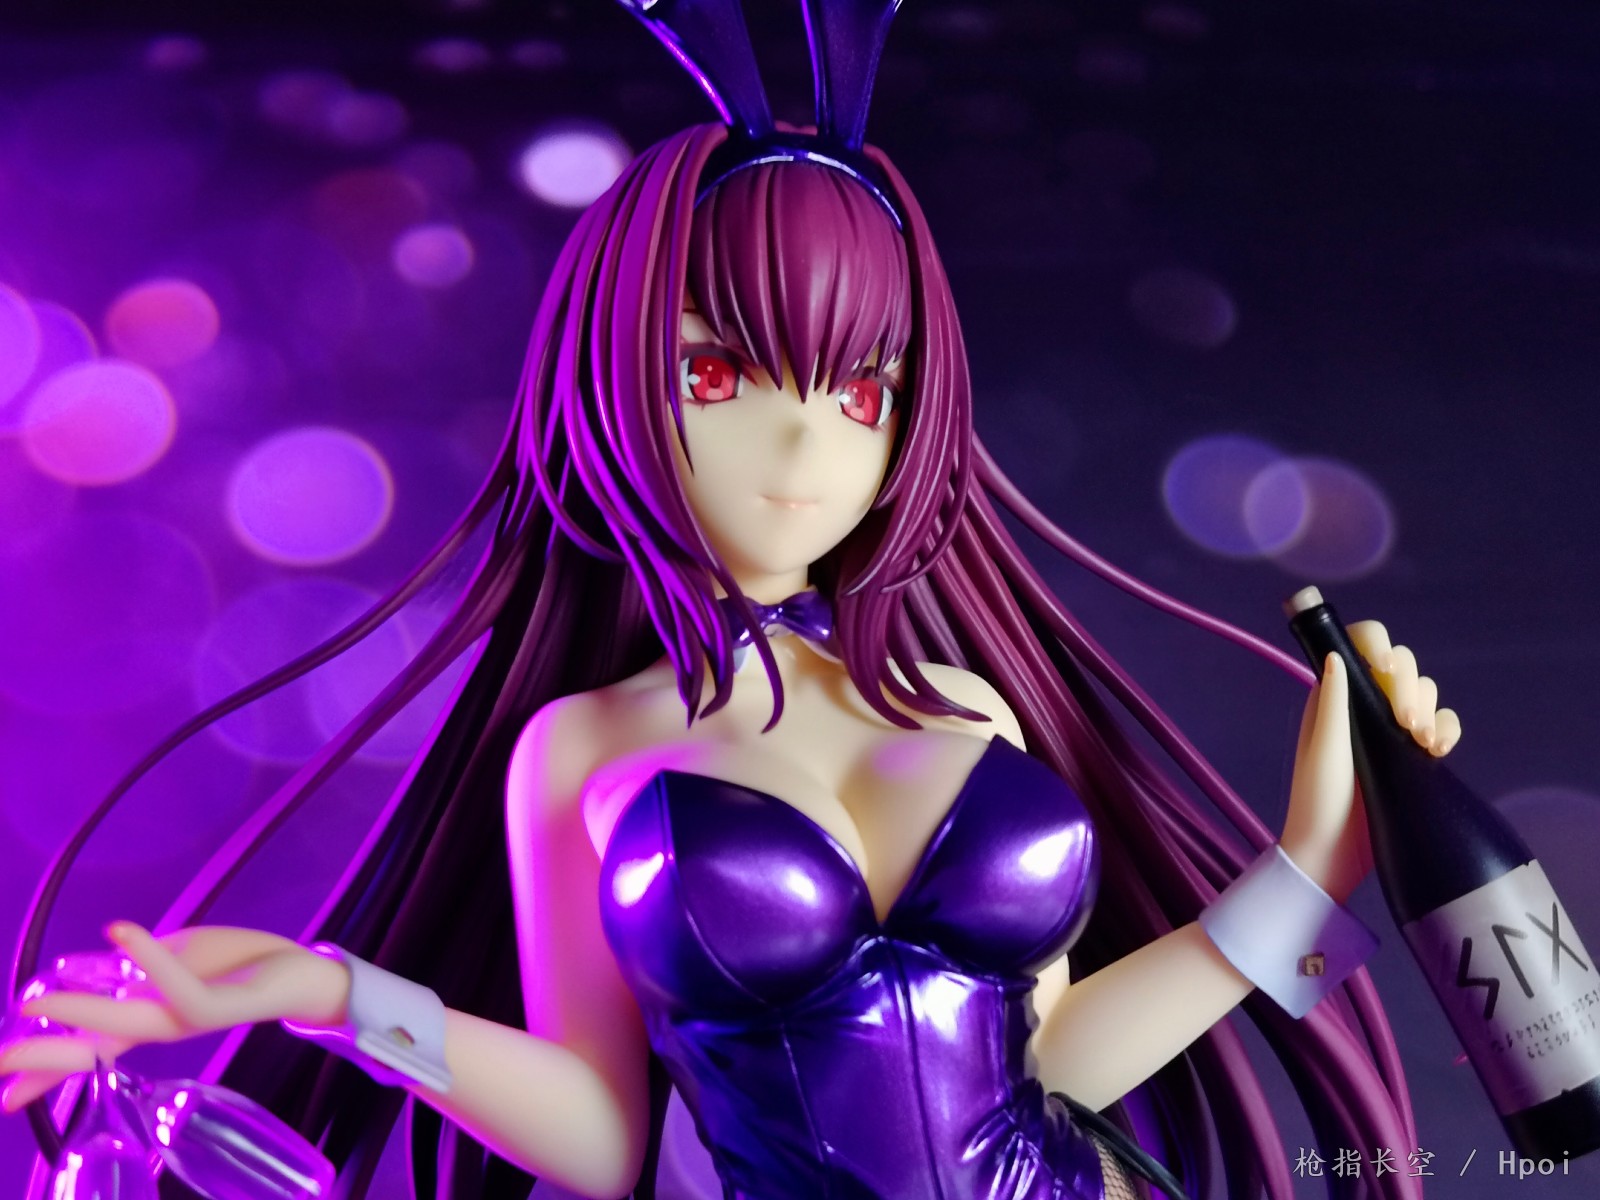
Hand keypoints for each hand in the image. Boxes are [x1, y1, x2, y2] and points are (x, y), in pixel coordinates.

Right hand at [0, 923, 348, 1113]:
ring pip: (128, 1026)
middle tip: (0, 1061)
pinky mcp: (220, 1005)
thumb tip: (83, 965)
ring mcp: (188, 1019)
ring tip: (36, 998)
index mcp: (147, 1018)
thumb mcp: (175, 958)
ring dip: (81, 1011)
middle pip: (93, 1050)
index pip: (85, 1048)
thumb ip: (133, 968)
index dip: (43, 1068)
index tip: (2, 1090)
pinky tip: (122, 932)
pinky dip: (151, 962)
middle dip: (44, 1058)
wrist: (300, 971)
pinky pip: (180, 990)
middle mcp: (161, 1026)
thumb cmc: (235, 964)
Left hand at [1279, 620, 1461, 902]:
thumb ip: (1332, 704)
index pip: (1358, 648)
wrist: (1336, 855)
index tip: (1385, 667)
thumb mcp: (1324, 750)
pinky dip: (1447, 729)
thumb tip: (1334, 655)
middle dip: (1410, 685)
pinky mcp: (1412, 753)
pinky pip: (1441, 724)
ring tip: (1422, 744)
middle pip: (1401, 666)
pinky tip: (1438, 751)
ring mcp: (1390, 728)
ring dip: (1430, 710)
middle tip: (1405, 723)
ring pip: (1425, 693)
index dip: (1376, 645)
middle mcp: (1363, 705)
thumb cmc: (1318, 801)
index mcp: (1333, 696)